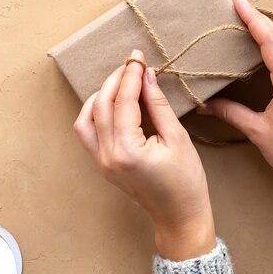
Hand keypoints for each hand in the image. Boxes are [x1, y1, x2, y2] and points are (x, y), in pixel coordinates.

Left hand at [73, 50, 214, 259]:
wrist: (179, 216)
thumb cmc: (186, 181)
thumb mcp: (178, 138)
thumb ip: (158, 105)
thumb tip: (147, 76)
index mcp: (128, 150)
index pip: (124, 101)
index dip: (131, 75)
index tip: (138, 57)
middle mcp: (107, 156)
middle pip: (101, 105)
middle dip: (116, 80)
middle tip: (132, 64)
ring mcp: (101, 162)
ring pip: (86, 118)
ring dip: (101, 95)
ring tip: (121, 81)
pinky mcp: (101, 165)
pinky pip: (88, 132)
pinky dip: (96, 112)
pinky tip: (112, 102)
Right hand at [197, 0, 272, 199]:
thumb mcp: (258, 132)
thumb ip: (231, 113)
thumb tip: (206, 103)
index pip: (271, 43)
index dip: (254, 20)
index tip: (240, 2)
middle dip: (261, 20)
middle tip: (241, 7)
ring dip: (272, 31)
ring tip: (252, 21)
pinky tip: (269, 45)